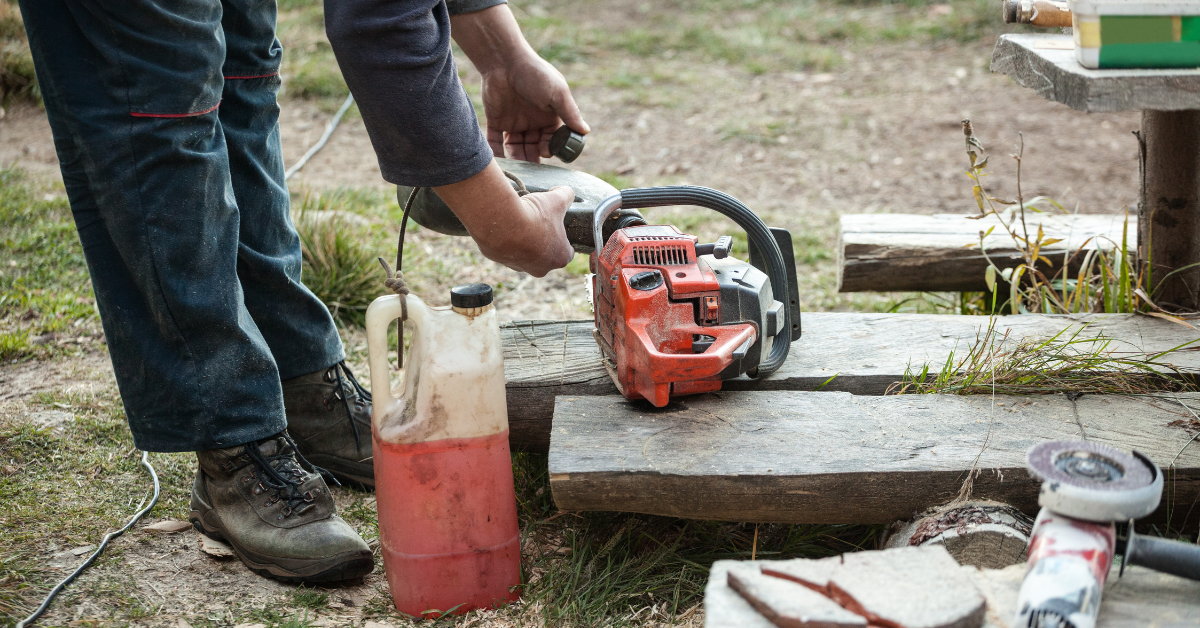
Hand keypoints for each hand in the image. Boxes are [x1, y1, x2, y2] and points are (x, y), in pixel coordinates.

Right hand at [433, 161, 573, 276]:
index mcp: (560, 258)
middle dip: (542, 240)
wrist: (503, 223)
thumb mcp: (557, 199)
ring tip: (520, 221)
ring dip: (524, 241)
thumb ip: (567, 195)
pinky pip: (507, 250)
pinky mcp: (501, 261)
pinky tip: (506, 225)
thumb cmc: (534, 216)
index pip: (567, 252)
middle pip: (545, 255)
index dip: (562, 238)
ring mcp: (520, 267)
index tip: (556, 226)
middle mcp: (541, 268)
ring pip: (525, 254)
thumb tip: (566, 192)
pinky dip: (507, 239)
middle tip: (537, 222)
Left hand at [450, 5, 588, 162]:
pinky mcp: (496, 121)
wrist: (504, 60)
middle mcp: (533, 122)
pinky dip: (496, 154)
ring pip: (516, 148)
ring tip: (517, 168)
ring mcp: (514, 123)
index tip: (547, 153)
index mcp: (549, 116)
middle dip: (533, 158)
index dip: (551, 149)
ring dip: (517, 159)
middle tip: (532, 168)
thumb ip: (570, 113)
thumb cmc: (535, 73)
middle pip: (534, 148)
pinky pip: (495, 142)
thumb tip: (586, 131)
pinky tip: (499, 165)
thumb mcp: (557, 93)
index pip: (553, 140)